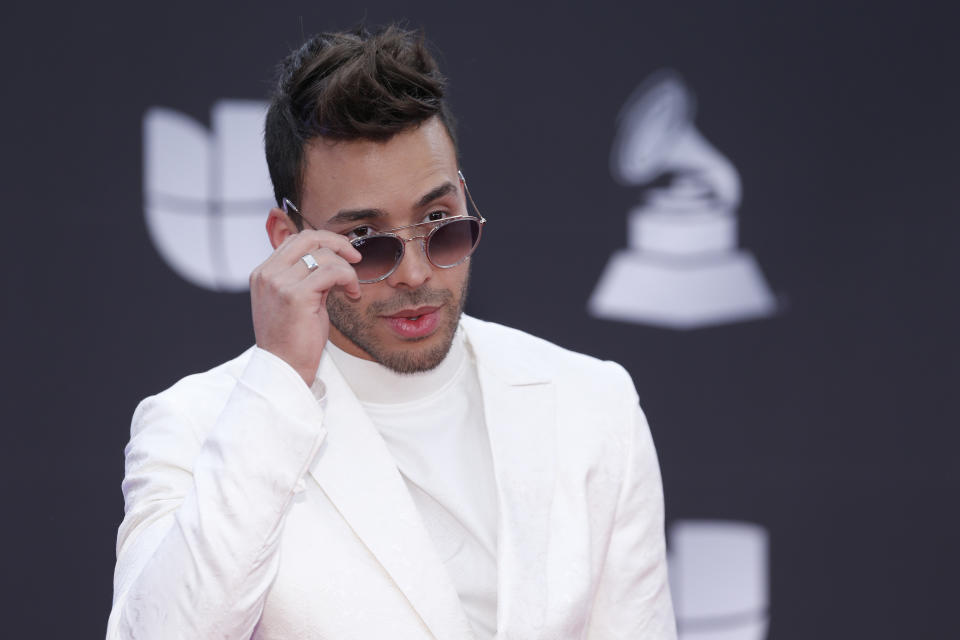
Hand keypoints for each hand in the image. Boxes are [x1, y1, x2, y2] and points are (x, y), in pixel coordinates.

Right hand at [249, 230, 361, 385]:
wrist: (284, 369)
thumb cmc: (293, 340)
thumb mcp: (296, 301)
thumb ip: (306, 278)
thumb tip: (331, 260)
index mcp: (264, 273)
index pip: (296, 240)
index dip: (324, 242)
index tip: (344, 254)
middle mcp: (268, 274)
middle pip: (308, 237)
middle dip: (337, 243)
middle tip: (355, 257)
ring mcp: (279, 282)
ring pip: (324, 255)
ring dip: (346, 268)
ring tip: (352, 288)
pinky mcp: (295, 295)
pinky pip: (332, 271)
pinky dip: (348, 278)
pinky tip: (352, 293)